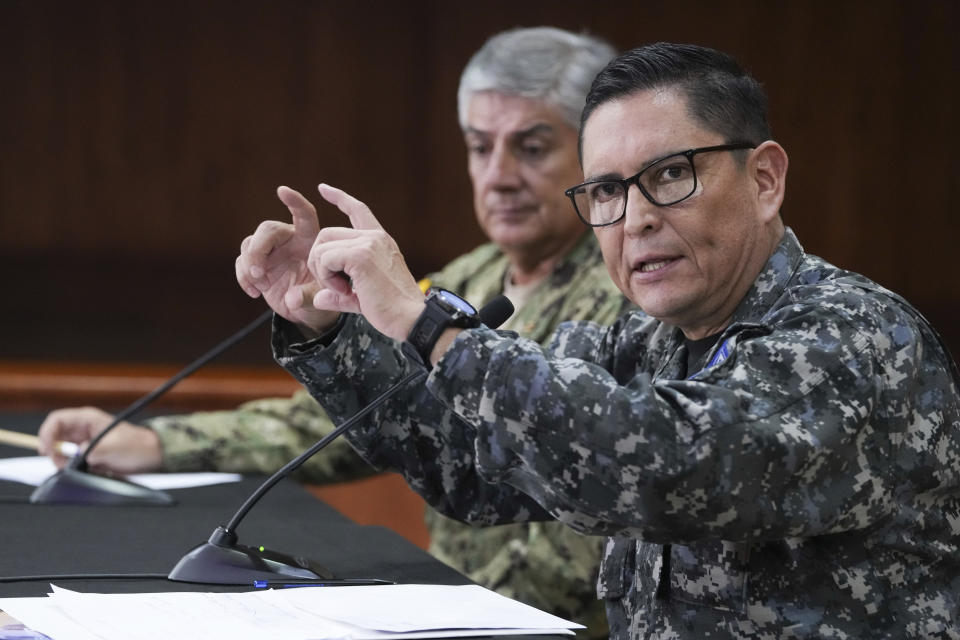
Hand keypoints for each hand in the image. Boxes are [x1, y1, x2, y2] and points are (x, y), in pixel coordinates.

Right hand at [37, 407, 162, 473]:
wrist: (152, 456)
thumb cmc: (136, 446)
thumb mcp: (113, 448)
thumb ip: (91, 451)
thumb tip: (75, 456)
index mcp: (88, 419)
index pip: (57, 420)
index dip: (47, 433)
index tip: (46, 450)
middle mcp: (84, 428)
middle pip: (55, 436)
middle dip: (54, 451)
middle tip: (61, 464)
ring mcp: (85, 441)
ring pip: (61, 450)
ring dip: (62, 460)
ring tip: (74, 468)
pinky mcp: (88, 454)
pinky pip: (71, 460)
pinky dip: (71, 466)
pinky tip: (82, 470)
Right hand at [236, 186, 340, 334]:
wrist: (306, 310)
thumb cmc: (320, 297)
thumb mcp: (321, 298)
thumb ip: (308, 297)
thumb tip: (291, 299)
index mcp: (310, 240)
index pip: (304, 214)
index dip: (295, 202)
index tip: (282, 191)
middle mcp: (288, 240)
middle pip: (267, 229)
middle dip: (258, 250)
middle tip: (258, 273)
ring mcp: (270, 251)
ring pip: (250, 243)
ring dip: (249, 265)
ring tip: (260, 286)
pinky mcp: (256, 263)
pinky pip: (241, 261)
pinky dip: (243, 277)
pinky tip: (254, 292)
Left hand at [307, 184, 425, 341]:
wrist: (412, 319)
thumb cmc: (393, 312)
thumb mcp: (362, 299)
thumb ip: (339, 295)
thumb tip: (318, 299)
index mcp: (380, 242)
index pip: (358, 210)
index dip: (339, 198)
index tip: (322, 188)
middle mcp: (375, 237)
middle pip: (326, 233)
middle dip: (319, 260)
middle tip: (333, 286)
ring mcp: (369, 244)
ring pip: (322, 245)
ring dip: (322, 271)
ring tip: (341, 290)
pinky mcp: (361, 256)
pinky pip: (325, 258)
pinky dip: (326, 277)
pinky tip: (343, 291)